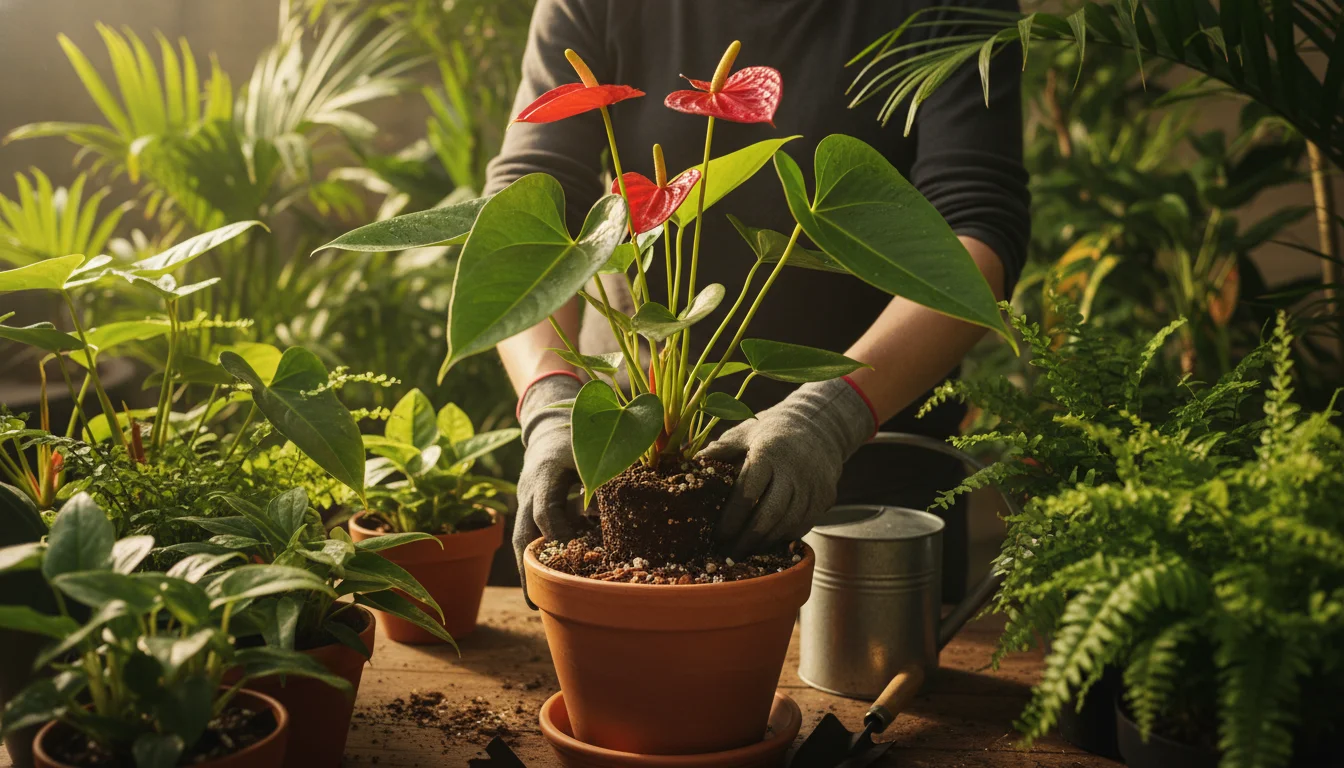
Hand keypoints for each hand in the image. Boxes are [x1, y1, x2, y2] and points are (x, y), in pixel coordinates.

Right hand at [513, 373, 583, 605]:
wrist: (549, 432)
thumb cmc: (577, 438)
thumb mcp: (592, 447)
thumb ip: (605, 473)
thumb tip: (623, 507)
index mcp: (546, 474)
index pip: (545, 508)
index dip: (558, 530)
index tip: (573, 549)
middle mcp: (529, 493)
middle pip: (522, 533)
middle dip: (530, 564)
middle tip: (539, 594)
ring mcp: (525, 505)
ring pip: (522, 541)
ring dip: (529, 570)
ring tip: (536, 602)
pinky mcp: (529, 515)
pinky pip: (530, 539)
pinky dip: (537, 561)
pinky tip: (546, 586)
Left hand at [699, 378, 875, 554]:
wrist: (819, 425)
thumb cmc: (771, 431)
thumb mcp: (743, 433)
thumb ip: (718, 452)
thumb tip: (688, 467)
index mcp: (768, 452)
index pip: (747, 492)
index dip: (731, 518)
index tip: (716, 535)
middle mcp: (794, 471)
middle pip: (769, 515)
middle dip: (746, 539)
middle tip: (727, 554)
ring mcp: (813, 486)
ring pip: (788, 525)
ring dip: (764, 543)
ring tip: (743, 552)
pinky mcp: (825, 497)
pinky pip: (803, 526)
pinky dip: (783, 538)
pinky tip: (765, 543)